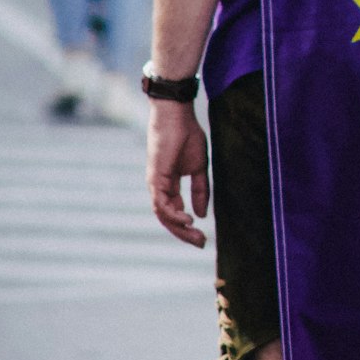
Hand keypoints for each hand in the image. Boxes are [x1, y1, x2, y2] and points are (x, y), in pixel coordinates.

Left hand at [146, 99, 210, 247]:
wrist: (177, 116)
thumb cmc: (187, 136)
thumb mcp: (199, 168)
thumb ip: (200, 190)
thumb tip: (201, 214)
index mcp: (169, 185)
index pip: (175, 213)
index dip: (188, 228)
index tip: (203, 239)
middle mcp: (160, 188)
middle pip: (168, 219)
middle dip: (184, 234)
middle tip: (201, 243)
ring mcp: (155, 184)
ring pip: (163, 215)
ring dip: (179, 228)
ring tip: (196, 233)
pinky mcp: (155, 178)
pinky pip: (161, 204)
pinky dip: (174, 214)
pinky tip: (188, 219)